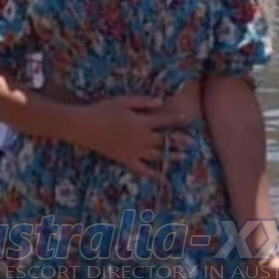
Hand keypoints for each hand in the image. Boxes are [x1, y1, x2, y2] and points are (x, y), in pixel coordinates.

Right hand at [73, 96, 191, 177]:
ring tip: (184, 157)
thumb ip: (143, 101)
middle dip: (180, 140)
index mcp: (141, 122)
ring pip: (157, 155)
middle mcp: (141, 138)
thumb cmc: (103, 110)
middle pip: (164, 140)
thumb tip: (161, 101)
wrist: (85, 126)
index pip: (164, 120)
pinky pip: (143, 170)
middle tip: (193, 142)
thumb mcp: (124, 101)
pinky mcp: (126, 160)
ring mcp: (134, 151)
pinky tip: (164, 178)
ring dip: (171, 156)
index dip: (177, 118)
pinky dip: (155, 175)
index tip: (188, 118)